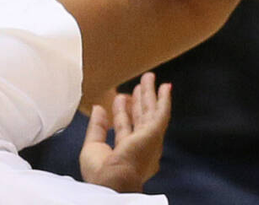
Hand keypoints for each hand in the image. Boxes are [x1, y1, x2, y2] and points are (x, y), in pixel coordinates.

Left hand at [80, 74, 171, 191]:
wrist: (114, 181)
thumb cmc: (102, 173)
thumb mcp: (93, 148)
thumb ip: (96, 128)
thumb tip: (98, 109)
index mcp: (125, 154)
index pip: (125, 128)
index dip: (122, 113)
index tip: (119, 99)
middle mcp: (140, 147)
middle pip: (140, 118)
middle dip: (139, 102)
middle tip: (138, 86)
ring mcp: (149, 140)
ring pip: (150, 112)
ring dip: (150, 95)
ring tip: (149, 78)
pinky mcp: (155, 132)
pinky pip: (162, 113)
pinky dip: (164, 99)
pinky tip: (165, 87)